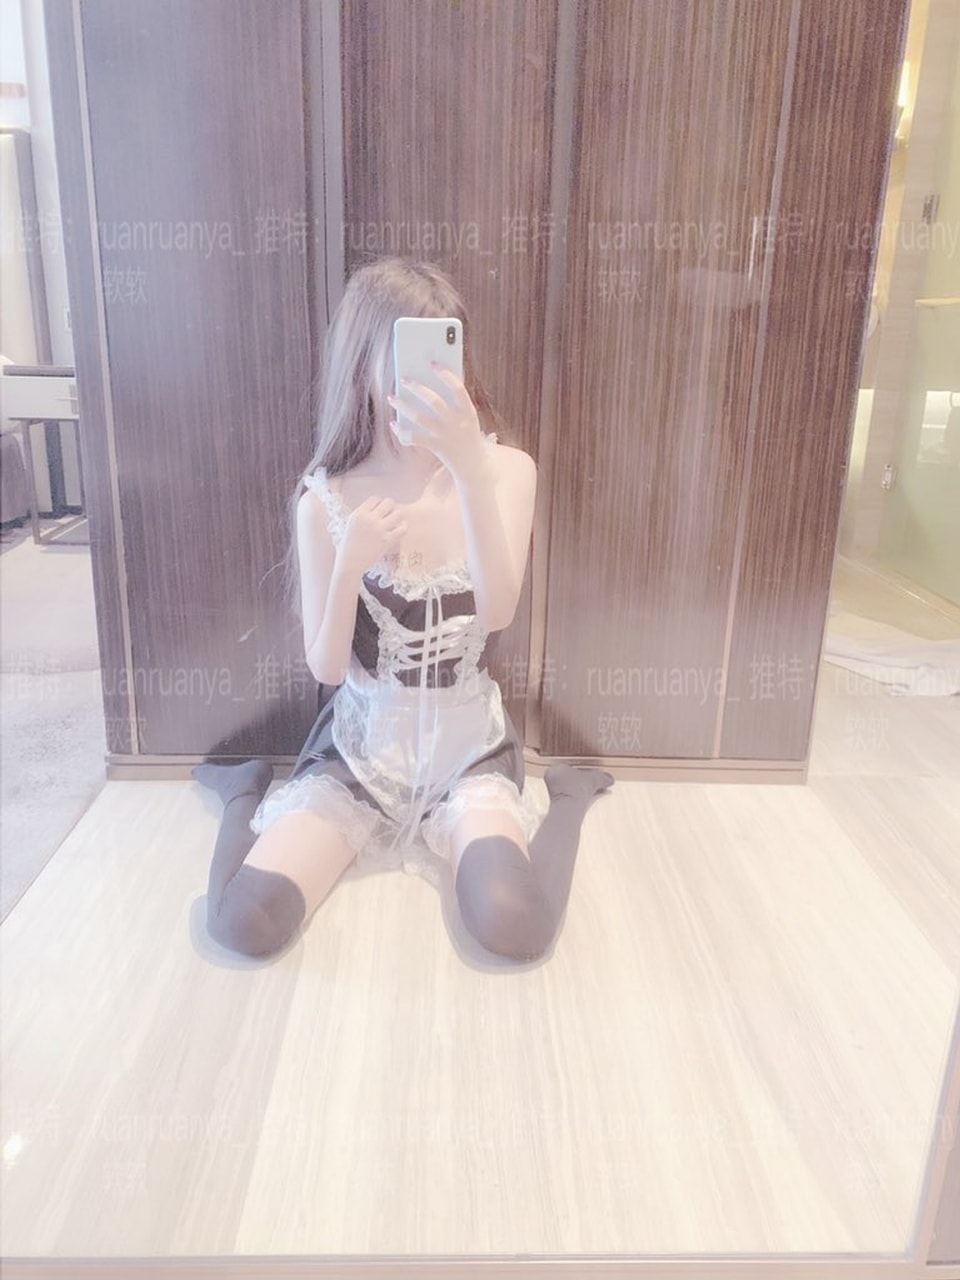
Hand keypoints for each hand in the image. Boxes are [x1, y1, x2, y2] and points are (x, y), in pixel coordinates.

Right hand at [339, 497, 406, 573]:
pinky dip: (403, 528)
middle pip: (388, 502)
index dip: (379, 504)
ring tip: (395, 522)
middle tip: (388, 516)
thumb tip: (377, 509)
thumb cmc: (348, 545)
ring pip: (398, 513)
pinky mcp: (387, 540)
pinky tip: (399, 530)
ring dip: (398, 517)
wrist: (350, 562)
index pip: (375, 499)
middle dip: (390, 508)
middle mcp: (370, 519)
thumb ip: (363, 515)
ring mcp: (379, 529)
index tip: (379, 511)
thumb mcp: (350, 524)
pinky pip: (402, 528)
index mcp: (359, 514)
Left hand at [387, 363, 486, 480]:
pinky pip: (414, 438)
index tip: (432, 363)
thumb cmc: (468, 434)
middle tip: (403, 379)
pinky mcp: (436, 447)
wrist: (474, 465)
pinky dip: (402, 431)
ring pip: (419, 418)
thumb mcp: (468, 417)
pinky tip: (393, 424)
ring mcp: (445, 435)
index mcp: (468, 411)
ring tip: (392, 397)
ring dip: (403, 406)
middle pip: (434, 401)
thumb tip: (427, 383)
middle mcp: (456, 423)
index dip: (445, 375)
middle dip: (417, 388)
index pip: (458, 389)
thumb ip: (454, 402)